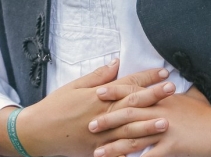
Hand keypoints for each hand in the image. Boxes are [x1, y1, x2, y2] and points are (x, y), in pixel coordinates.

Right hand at [0, 61, 173, 156]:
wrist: (38, 132)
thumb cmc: (56, 106)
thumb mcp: (75, 85)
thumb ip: (98, 76)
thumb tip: (117, 62)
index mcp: (98, 96)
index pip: (127, 83)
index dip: (145, 77)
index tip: (163, 72)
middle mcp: (102, 114)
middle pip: (132, 104)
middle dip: (154, 96)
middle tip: (172, 89)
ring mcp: (101, 134)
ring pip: (128, 129)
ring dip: (148, 125)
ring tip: (167, 120)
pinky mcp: (98, 150)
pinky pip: (117, 151)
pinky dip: (131, 151)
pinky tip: (146, 151)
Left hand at [91, 89, 210, 156]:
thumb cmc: (205, 113)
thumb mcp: (188, 97)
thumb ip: (171, 94)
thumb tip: (164, 83)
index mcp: (162, 99)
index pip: (134, 92)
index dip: (115, 92)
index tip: (97, 93)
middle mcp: (160, 112)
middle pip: (128, 115)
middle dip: (107, 120)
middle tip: (89, 125)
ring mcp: (165, 130)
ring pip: (134, 138)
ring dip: (114, 146)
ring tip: (98, 152)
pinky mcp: (172, 147)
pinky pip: (149, 156)